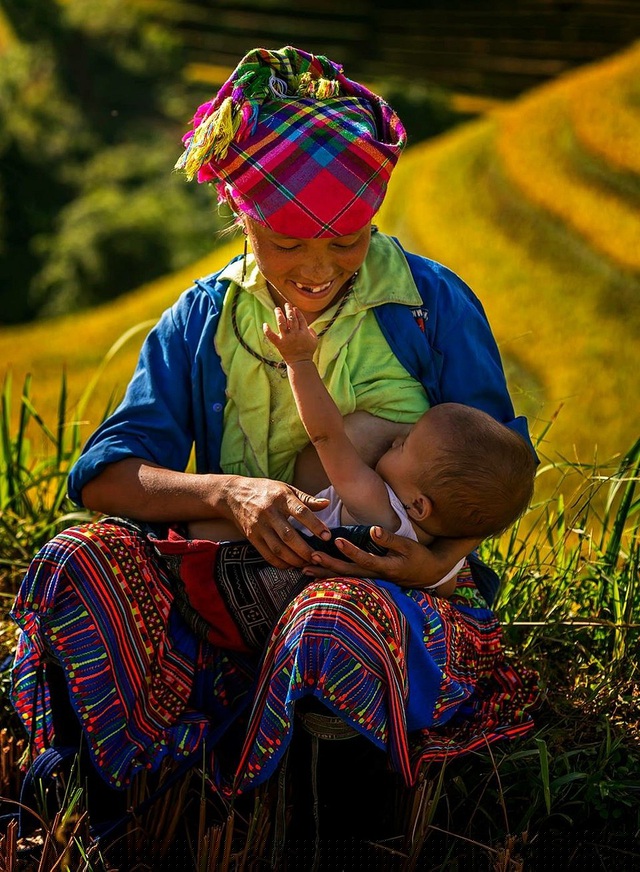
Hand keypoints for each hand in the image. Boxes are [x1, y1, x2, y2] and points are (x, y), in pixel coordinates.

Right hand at [223, 476, 329, 568]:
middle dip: (305, 550)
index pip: (301, 512)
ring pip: (278, 548)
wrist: (234, 494)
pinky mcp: (252, 537)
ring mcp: (259, 526)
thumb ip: (307, 499)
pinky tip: (292, 565)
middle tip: (318, 557)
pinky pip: (267, 554)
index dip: (315, 525)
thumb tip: (327, 503)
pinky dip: (280, 563)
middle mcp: (269, 512)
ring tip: (308, 563)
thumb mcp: (286, 489)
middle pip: (289, 536)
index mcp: (281, 497)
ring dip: (294, 559)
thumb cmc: (266, 490)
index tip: (327, 536)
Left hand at [263, 303, 317, 363]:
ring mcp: (287, 338)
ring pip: (282, 324)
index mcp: (304, 332)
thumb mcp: (314, 340)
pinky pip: (271, 336)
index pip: (300, 318)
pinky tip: (265, 324)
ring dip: (279, 315)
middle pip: (291, 318)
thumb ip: (312, 331)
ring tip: (277, 309)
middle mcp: (295, 333)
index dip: (297, 312)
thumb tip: (307, 325)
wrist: (300, 362)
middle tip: (286, 305)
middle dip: (288, 310)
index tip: (294, 308)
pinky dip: (267, 330)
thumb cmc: (308, 351)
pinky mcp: (279, 344)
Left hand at [303, 526, 477, 587]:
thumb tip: (373, 530)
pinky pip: (347, 579)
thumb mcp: (409, 547)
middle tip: (309, 557)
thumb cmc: (419, 558)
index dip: (351, 551)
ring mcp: (371, 580)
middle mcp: (375, 576)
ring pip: (344, 578)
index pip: (365, 559)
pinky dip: (331, 577)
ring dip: (324, 573)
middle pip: (348, 572)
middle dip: (328, 565)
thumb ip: (390, 539)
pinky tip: (316, 573)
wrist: (430, 575)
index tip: (337, 540)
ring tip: (305, 567)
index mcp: (385, 567)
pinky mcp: (369, 580)